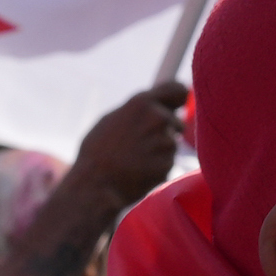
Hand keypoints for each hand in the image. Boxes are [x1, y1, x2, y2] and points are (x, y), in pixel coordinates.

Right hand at [64, 84, 187, 207]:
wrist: (96, 184)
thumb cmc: (97, 151)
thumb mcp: (111, 120)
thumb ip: (137, 111)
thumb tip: (155, 105)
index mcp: (142, 103)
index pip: (178, 90)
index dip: (179, 98)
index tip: (178, 103)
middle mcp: (159, 118)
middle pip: (176, 122)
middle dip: (165, 130)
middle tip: (142, 142)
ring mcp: (166, 142)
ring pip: (171, 143)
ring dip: (159, 150)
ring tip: (134, 158)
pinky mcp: (169, 163)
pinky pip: (167, 161)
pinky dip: (158, 165)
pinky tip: (139, 170)